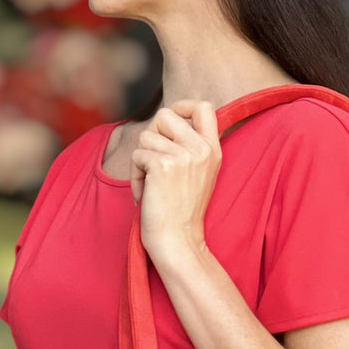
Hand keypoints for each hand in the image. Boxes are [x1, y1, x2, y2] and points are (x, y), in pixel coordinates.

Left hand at [130, 99, 221, 263]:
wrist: (179, 242)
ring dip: (141, 161)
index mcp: (213, 150)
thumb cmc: (181, 212)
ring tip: (152, 184)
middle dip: (151, 136)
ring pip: (145, 137)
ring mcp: (183, 156)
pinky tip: (147, 194)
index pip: (203, 107)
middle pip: (164, 115)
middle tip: (154, 161)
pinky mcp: (162, 165)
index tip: (171, 122)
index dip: (182, 106)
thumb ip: (191, 147)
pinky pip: (136, 156)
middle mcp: (201, 149)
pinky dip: (135, 176)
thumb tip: (165, 121)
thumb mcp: (199, 174)